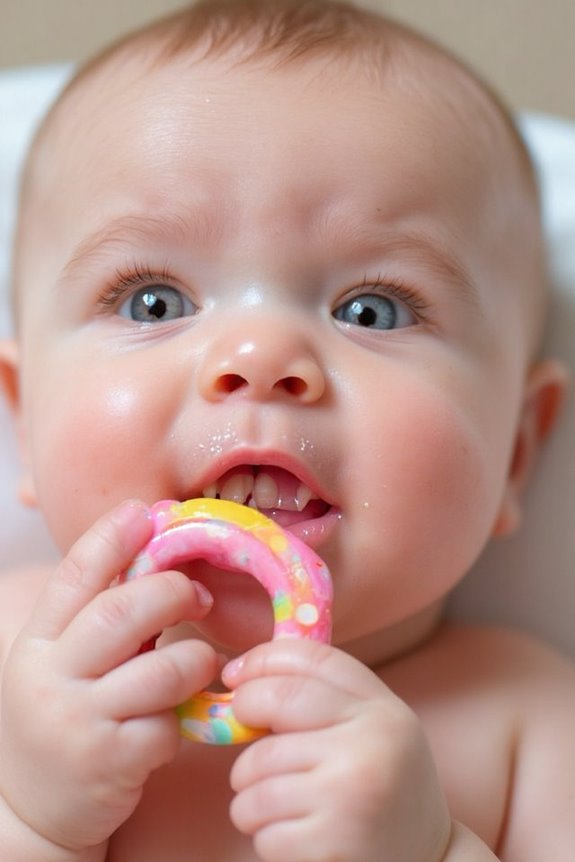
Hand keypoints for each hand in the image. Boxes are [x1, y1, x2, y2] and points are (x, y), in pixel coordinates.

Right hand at [0, 500, 217, 853]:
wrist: (33, 809)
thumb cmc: (62, 716)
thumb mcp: (59, 664)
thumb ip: (95, 620)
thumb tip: (156, 562)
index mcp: (37, 643)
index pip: (73, 577)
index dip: (110, 539)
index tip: (143, 513)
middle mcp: (50, 677)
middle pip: (119, 612)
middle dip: (170, 592)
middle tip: (196, 594)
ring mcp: (78, 721)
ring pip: (160, 670)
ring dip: (193, 660)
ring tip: (197, 664)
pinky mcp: (109, 762)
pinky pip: (167, 725)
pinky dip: (180, 720)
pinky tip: (168, 723)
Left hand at [223, 640, 451, 861]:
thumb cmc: (380, 786)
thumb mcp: (369, 727)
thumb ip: (321, 694)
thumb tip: (239, 673)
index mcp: (380, 707)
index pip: (308, 658)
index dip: (260, 660)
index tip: (234, 677)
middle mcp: (370, 740)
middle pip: (273, 703)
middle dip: (241, 722)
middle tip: (249, 749)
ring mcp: (351, 789)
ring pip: (255, 774)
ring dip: (250, 797)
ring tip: (278, 807)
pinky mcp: (334, 839)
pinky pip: (264, 828)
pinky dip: (266, 837)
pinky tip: (294, 838)